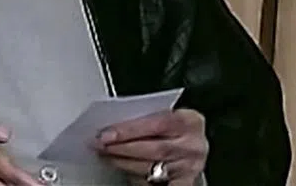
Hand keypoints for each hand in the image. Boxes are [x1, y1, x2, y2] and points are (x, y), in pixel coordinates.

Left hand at [91, 108, 207, 185]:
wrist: (192, 145)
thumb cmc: (174, 127)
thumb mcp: (167, 115)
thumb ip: (146, 118)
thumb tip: (112, 125)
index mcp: (190, 121)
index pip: (157, 124)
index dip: (129, 130)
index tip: (106, 134)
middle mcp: (193, 146)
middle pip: (154, 150)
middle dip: (122, 148)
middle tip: (101, 145)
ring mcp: (189, 167)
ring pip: (152, 169)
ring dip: (124, 163)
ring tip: (107, 157)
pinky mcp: (185, 183)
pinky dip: (137, 179)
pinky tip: (124, 173)